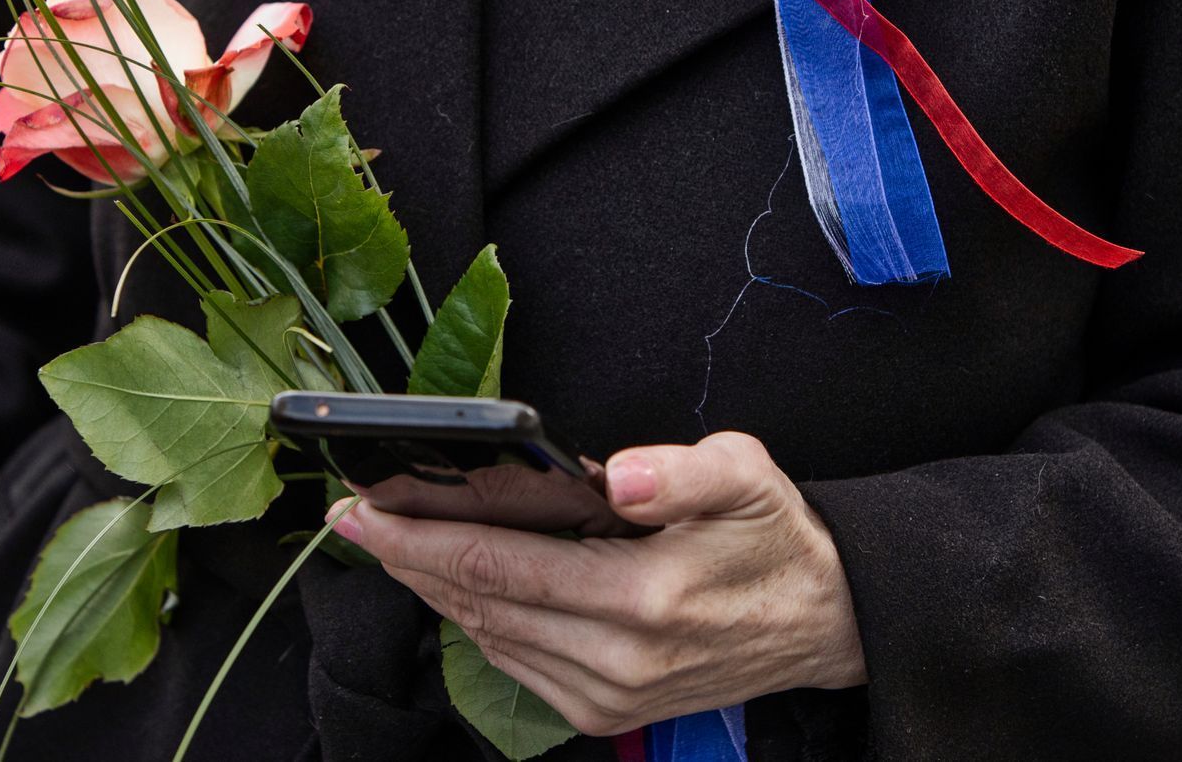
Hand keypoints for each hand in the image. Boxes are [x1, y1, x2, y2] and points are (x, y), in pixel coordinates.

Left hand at [337, 431, 867, 735]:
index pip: (499, 565)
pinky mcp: (607, 710)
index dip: (421, 536)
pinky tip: (454, 585)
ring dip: (434, 591)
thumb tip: (618, 476)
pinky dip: (476, 621)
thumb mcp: (748, 476)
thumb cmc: (777, 539)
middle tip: (355, 517)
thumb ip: (683, 471)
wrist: (826, 622)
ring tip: (393, 543)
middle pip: (478, 604)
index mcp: (642, 598)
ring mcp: (609, 695)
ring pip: (488, 639)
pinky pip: (516, 665)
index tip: (367, 508)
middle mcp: (617, 659)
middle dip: (407, 559)